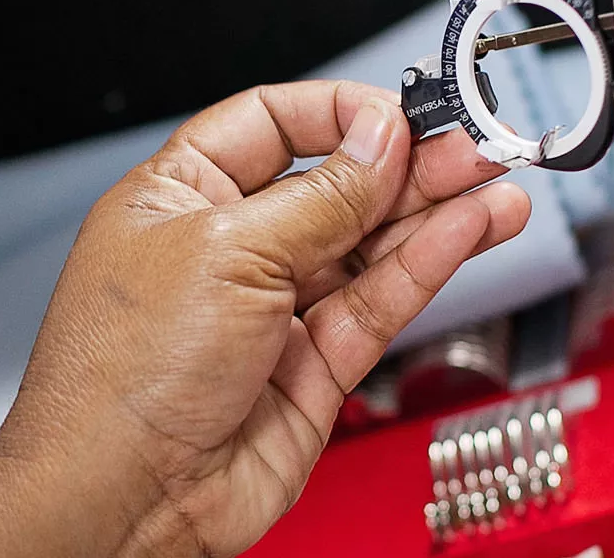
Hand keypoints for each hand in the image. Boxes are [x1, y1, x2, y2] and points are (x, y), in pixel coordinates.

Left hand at [0, 81, 529, 555]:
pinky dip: (429, 264)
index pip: (271, 125)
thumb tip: (380, 140)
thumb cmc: (118, 379)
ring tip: (495, 185)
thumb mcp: (227, 252)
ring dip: (436, 212)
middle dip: (407, 164)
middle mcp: (228, 249)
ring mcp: (274, 311)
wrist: (123, 498)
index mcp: (178, 196)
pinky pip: (379, 301)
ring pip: (369, 246)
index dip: (339, 114)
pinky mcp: (314, 368)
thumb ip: (321, 197)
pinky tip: (469, 230)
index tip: (398, 115)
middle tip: (471, 145)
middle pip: (335, 185)